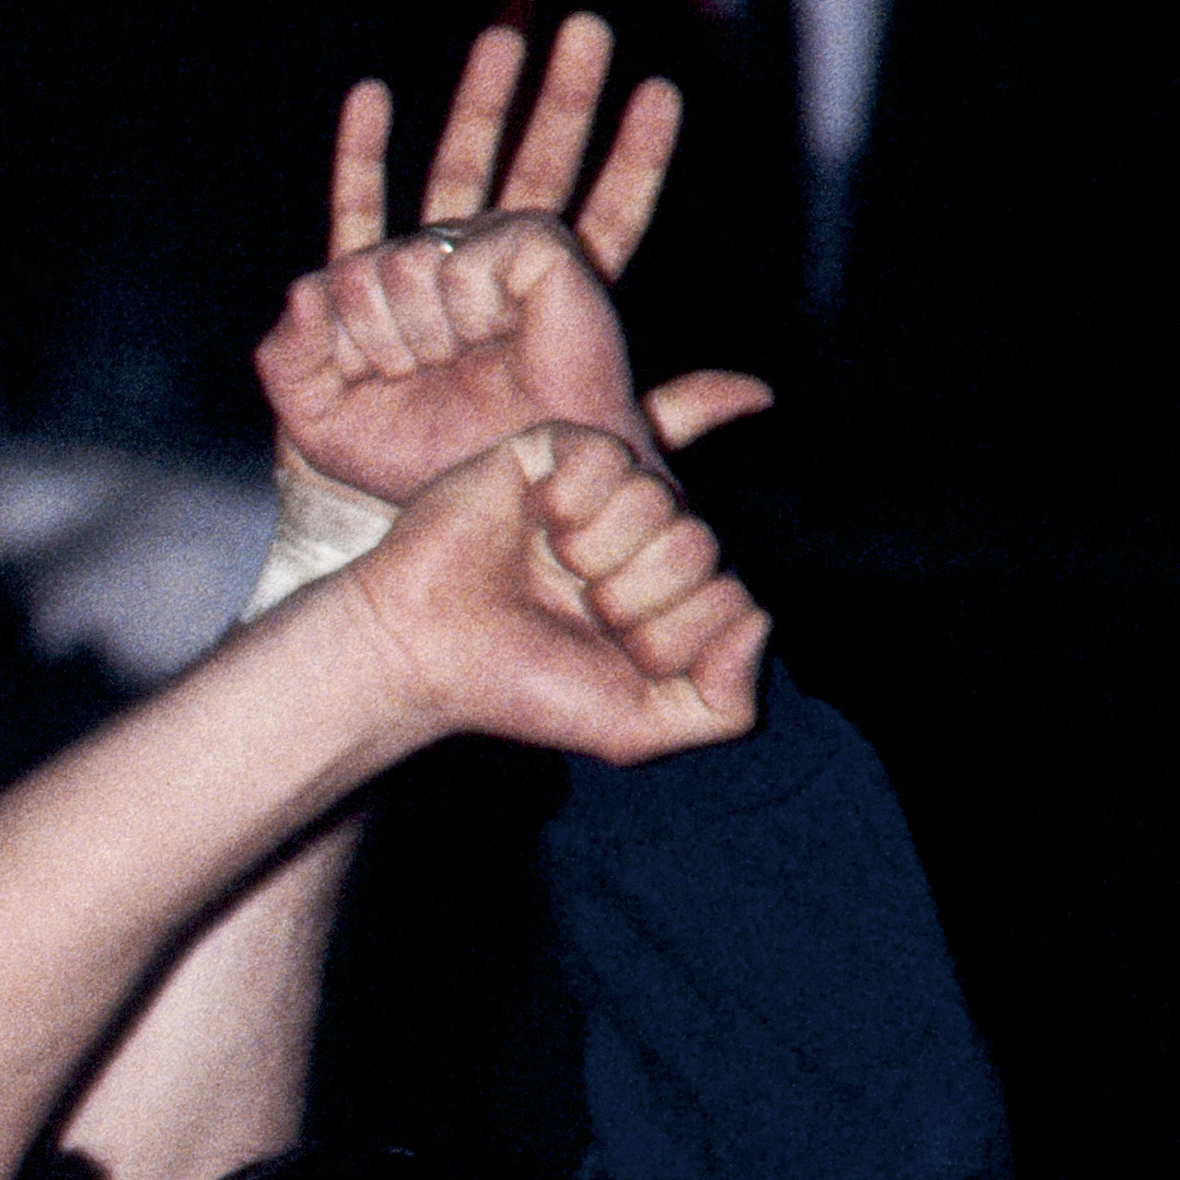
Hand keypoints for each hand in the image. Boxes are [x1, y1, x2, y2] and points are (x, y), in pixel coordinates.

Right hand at [262, 17, 768, 497]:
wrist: (375, 497)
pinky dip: (361, 154)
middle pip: (535, 167)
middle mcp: (489, 264)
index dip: (634, 157)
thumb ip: (666, 410)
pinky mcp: (354, 282)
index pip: (604, 213)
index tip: (661, 93)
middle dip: (563, 101)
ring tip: (503, 41)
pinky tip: (372, 97)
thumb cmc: (477, 462)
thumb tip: (758, 393)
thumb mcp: (585, 430)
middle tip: (587, 31)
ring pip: (456, 168)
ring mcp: (424, 264)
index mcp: (548, 294)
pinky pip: (356, 210)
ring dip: (481, 105)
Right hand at [331, 418, 770, 764]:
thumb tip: (759, 619)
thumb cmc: (518, 688)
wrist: (420, 653)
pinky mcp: (554, 450)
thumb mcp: (635, 729)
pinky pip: (609, 456)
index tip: (612, 649)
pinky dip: (573, 498)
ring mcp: (604, 492)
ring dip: (598, 549)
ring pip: (660, 498)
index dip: (674, 634)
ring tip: (550, 566)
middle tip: (577, 609)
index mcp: (673, 595)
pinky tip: (537, 521)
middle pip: (700, 544)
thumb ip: (725, 704)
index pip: (731, 596)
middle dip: (635, 596)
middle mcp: (647, 538)